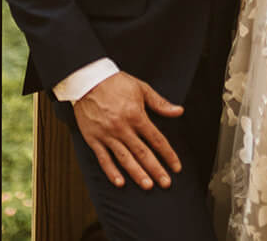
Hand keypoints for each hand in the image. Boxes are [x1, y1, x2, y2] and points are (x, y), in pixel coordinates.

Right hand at [72, 71, 184, 189]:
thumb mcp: (141, 88)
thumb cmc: (115, 82)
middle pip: (142, 152)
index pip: (156, 139)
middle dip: (156, 169)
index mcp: (136, 115)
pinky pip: (103, 159)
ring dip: (137, 173)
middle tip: (166, 183)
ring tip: (147, 186)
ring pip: (124, 158)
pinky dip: (111, 172)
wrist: (87, 80)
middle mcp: (122, 127)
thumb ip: (160, 103)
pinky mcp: (93, 138)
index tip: (176, 167)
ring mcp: (107, 134)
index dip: (168, 154)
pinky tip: (120, 182)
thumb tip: (179, 111)